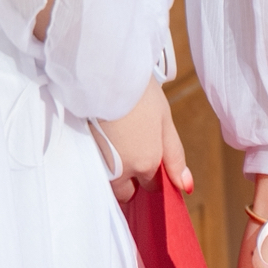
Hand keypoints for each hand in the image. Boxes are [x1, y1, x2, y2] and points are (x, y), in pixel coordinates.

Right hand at [95, 78, 190, 202]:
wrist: (105, 75)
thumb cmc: (139, 95)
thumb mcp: (165, 122)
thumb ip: (175, 157)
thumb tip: (186, 186)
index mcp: (145, 163)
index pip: (151, 187)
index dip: (152, 175)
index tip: (149, 159)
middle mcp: (121, 170)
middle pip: (126, 192)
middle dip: (130, 181)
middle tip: (131, 151)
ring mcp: (99, 164)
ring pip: (109, 182)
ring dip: (114, 172)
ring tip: (117, 141)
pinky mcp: (82, 154)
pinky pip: (94, 169)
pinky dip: (99, 160)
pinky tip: (103, 138)